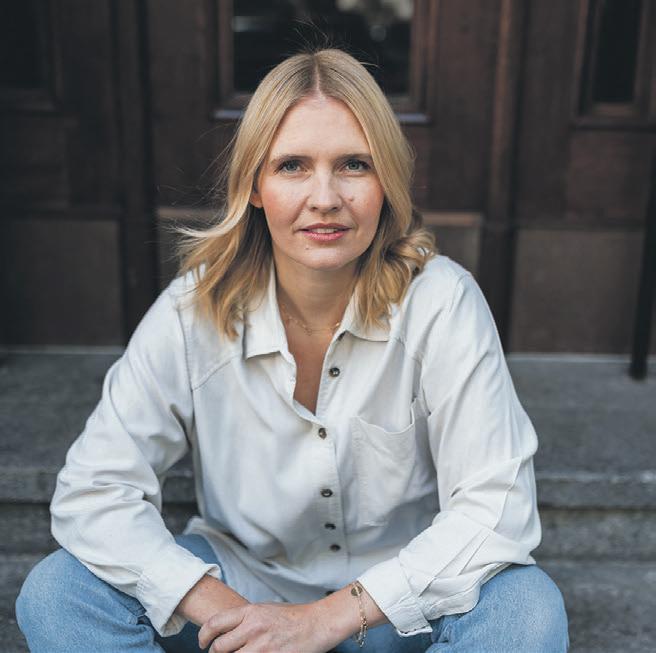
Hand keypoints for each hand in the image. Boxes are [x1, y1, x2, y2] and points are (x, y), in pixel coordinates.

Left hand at [198, 601, 334, 652]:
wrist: (317, 624)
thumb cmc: (292, 617)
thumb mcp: (265, 609)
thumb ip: (245, 619)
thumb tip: (226, 629)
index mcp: (251, 612)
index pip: (215, 623)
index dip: (203, 635)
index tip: (202, 642)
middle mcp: (253, 629)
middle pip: (219, 648)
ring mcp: (261, 648)